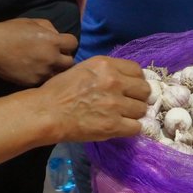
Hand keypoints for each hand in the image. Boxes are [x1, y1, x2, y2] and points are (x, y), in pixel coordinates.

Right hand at [0, 18, 76, 85]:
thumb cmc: (10, 31)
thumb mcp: (32, 22)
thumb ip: (49, 28)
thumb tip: (58, 36)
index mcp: (53, 41)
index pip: (73, 44)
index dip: (68, 42)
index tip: (61, 43)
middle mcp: (51, 58)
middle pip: (70, 62)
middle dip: (64, 58)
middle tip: (55, 56)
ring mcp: (42, 72)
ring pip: (58, 74)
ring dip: (54, 69)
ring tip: (43, 64)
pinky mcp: (33, 82)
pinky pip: (43, 80)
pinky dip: (40, 75)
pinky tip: (32, 69)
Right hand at [35, 56, 149, 141]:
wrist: (47, 113)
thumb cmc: (59, 90)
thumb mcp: (83, 69)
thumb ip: (105, 71)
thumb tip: (124, 79)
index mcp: (105, 65)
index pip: (137, 70)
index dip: (135, 80)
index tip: (130, 88)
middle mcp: (114, 81)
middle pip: (144, 90)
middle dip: (138, 97)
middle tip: (128, 103)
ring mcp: (115, 104)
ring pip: (142, 109)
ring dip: (134, 114)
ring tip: (121, 116)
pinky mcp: (113, 125)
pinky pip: (137, 127)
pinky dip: (130, 128)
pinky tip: (120, 127)